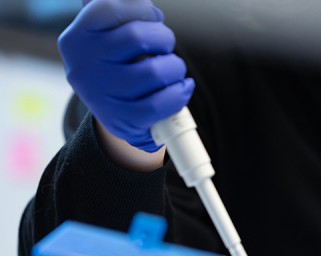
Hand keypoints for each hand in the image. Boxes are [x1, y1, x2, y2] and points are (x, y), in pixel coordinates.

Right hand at [58, 0, 194, 151]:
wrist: (114, 111)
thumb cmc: (117, 64)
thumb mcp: (107, 34)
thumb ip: (119, 12)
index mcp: (78, 36)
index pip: (111, 8)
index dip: (142, 9)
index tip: (154, 18)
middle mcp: (84, 65)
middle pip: (138, 38)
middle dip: (163, 38)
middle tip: (165, 45)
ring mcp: (101, 94)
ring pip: (155, 72)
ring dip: (175, 67)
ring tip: (173, 69)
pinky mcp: (121, 119)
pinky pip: (159, 104)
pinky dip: (179, 94)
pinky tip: (182, 87)